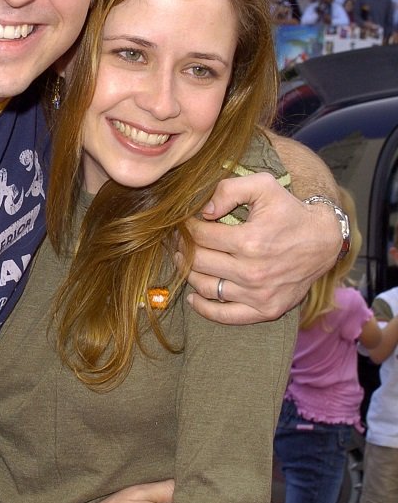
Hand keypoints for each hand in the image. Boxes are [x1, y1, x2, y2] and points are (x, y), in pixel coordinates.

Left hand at [184, 173, 338, 323]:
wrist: (324, 241)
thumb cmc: (291, 212)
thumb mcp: (265, 186)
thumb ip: (230, 189)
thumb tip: (205, 210)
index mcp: (250, 241)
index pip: (201, 236)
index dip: (186, 228)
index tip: (182, 224)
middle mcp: (252, 271)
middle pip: (199, 262)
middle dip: (183, 249)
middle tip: (177, 241)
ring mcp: (258, 294)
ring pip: (206, 287)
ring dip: (189, 274)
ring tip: (184, 261)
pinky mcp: (265, 310)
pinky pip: (225, 315)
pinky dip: (204, 309)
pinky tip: (194, 297)